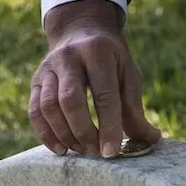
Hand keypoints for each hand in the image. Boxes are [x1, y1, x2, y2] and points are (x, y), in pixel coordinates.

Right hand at [29, 0, 160, 157]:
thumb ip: (135, 109)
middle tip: (96, 153)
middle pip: (71, 101)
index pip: (104, 96)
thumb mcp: (128, 76)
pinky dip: (46, 134)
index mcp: (99, 53)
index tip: (111, 153)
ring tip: (82, 151)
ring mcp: (48, 68)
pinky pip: (35, 111)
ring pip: (49, 106)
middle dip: (84, 132)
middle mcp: (69, 57)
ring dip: (65, 135)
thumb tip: (150, 139)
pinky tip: (61, 149)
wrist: (80, 32)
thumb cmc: (111, 61)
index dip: (108, 127)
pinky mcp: (36, 80)